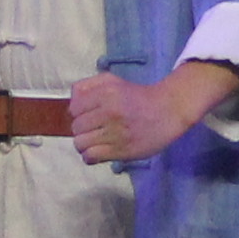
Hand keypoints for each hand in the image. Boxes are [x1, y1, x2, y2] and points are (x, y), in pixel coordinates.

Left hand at [70, 61, 234, 167]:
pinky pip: (91, 156)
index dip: (78, 113)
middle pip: (76, 127)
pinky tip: (98, 152)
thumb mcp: (113, 81)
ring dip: (84, 144)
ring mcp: (115, 132)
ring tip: (95, 141)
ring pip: (80, 143)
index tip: (88, 116)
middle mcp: (109, 112)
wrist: (168, 111)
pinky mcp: (121, 150)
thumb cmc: (138, 96)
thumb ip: (88, 85)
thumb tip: (71, 101)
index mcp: (106, 93)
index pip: (74, 108)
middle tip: (94, 129)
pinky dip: (90, 156)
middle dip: (82, 129)